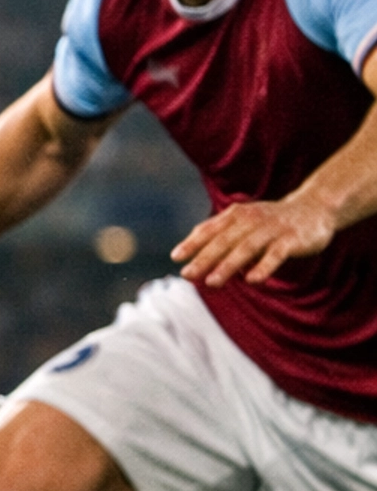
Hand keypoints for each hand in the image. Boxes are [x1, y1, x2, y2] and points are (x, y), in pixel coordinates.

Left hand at [172, 194, 335, 286]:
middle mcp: (251, 220)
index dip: (192, 243)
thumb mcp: (245, 223)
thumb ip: (223, 237)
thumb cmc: (272, 220)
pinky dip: (264, 267)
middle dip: (204, 258)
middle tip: (187, 274)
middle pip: (224, 241)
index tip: (175, 258)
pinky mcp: (292, 239)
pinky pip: (276, 254)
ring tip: (211, 282)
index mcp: (236, 215)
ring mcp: (272, 229)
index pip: (210, 229)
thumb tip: (197, 260)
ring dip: (227, 266)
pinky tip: (252, 280)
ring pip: (246, 248)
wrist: (315, 207)